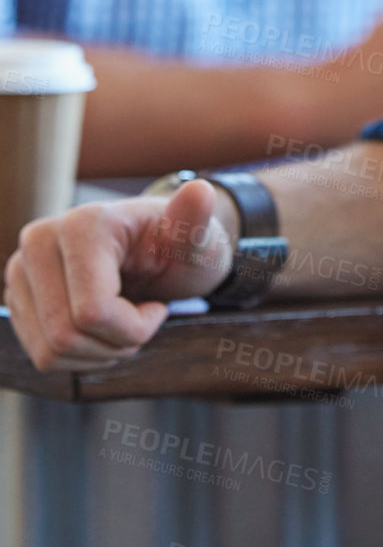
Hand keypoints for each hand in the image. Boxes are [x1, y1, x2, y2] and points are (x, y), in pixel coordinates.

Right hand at [3, 178, 236, 371]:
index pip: (92, 312)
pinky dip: (79, 355)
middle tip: (142, 317)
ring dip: (98, 352)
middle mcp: (41, 242)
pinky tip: (102, 326)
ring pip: (49, 352)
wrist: (163, 254)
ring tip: (124, 320)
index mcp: (83, 224)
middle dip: (115, 343)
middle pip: (65, 336)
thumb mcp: (199, 240)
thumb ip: (196, 221)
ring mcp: (22, 270)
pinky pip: (41, 355)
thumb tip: (199, 191)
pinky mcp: (19, 297)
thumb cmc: (183, 248)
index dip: (134, 327)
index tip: (159, 308)